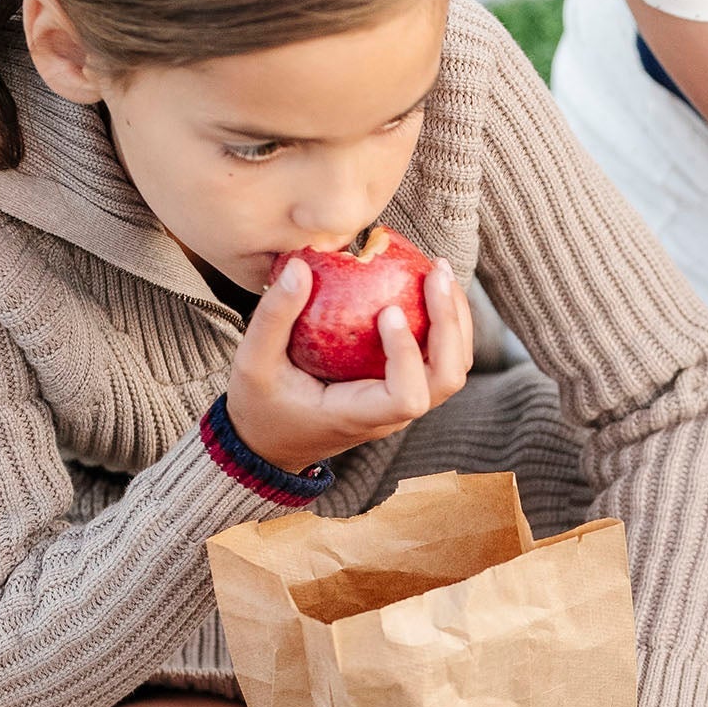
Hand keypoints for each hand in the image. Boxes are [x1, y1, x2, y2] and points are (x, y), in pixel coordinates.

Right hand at [223, 256, 472, 475]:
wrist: (270, 440)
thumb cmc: (260, 405)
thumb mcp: (252, 364)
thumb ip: (273, 318)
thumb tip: (300, 266)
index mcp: (358, 415)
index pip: (406, 397)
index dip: (407, 355)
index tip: (388, 311)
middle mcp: (392, 415)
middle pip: (446, 378)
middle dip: (449, 324)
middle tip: (433, 273)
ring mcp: (404, 403)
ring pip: (452, 367)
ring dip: (455, 319)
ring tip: (437, 271)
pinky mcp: (406, 386)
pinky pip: (440, 356)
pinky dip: (443, 321)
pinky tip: (427, 282)